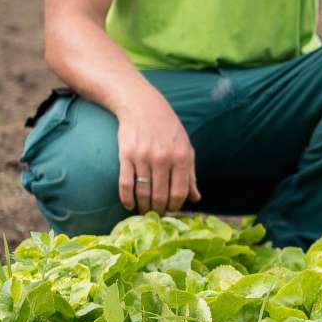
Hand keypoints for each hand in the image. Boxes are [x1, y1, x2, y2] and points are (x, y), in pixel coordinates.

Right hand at [116, 91, 198, 214]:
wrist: (143, 107)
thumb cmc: (168, 129)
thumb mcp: (185, 148)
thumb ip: (190, 174)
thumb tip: (196, 198)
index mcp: (181, 157)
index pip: (180, 192)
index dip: (175, 206)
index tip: (171, 211)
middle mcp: (163, 158)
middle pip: (160, 196)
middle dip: (159, 210)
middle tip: (156, 215)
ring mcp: (143, 157)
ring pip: (143, 193)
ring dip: (143, 207)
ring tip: (144, 212)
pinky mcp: (126, 156)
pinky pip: (125, 184)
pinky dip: (127, 199)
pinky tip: (129, 205)